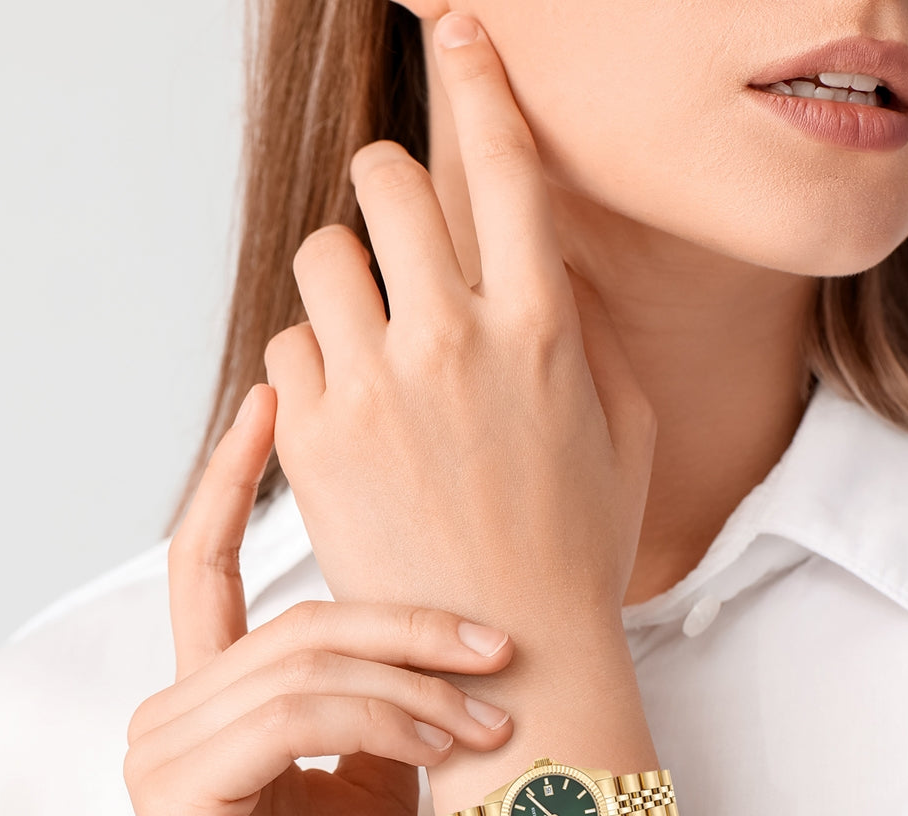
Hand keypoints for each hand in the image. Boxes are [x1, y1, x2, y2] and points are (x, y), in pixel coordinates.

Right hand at [123, 384, 515, 815]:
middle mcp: (170, 709)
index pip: (207, 558)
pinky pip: (293, 718)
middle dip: (414, 623)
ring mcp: (163, 751)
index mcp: (212, 694)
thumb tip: (444, 612)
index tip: (274, 389)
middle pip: (301, 616)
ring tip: (494, 717)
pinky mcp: (175, 798)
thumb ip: (379, 687)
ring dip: (416, 682)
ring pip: (304, 660)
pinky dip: (382, 724)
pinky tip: (445, 749)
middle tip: (504, 646)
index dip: (232, 471)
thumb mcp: (375, 770)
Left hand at [265, 12, 655, 637]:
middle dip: (386, 183)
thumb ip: (586, 328)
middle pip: (387, 179)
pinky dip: (309, 365)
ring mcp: (375, 388)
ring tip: (368, 336)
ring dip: (343, 278)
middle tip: (394, 219)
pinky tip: (343, 411)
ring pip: (323, 255)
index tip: (461, 34)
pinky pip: (284, 348)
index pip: (507, 159)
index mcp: (544, 325)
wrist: (507, 661)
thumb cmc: (575, 549)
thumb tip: (541, 260)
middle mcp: (455, 338)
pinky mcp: (312, 439)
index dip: (480, 79)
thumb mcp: (623, 429)